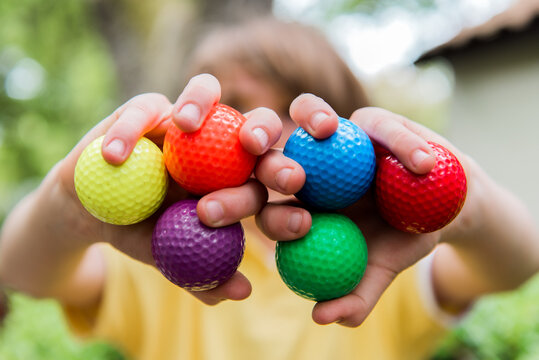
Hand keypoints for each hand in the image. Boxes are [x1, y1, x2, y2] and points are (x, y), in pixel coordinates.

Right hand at [58, 74, 281, 304]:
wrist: (95, 213)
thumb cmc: (144, 233)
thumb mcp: (174, 257)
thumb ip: (205, 273)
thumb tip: (243, 291)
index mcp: (236, 175)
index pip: (272, 174)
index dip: (290, 193)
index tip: (302, 222)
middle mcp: (218, 141)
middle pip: (255, 125)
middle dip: (265, 137)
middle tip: (258, 161)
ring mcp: (184, 121)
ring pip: (205, 92)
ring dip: (198, 103)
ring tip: (185, 124)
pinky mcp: (144, 108)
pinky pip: (142, 109)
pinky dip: (129, 130)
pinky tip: (116, 156)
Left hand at [254, 94, 476, 325]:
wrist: (444, 208)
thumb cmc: (402, 239)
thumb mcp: (379, 270)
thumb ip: (354, 295)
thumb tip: (320, 317)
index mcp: (300, 203)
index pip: (261, 204)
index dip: (234, 206)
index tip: (212, 215)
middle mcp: (310, 165)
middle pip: (268, 160)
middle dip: (257, 168)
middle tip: (272, 178)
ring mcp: (337, 139)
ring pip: (307, 116)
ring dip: (309, 119)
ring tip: (323, 130)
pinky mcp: (371, 122)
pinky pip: (372, 122)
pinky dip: (388, 136)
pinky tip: (394, 148)